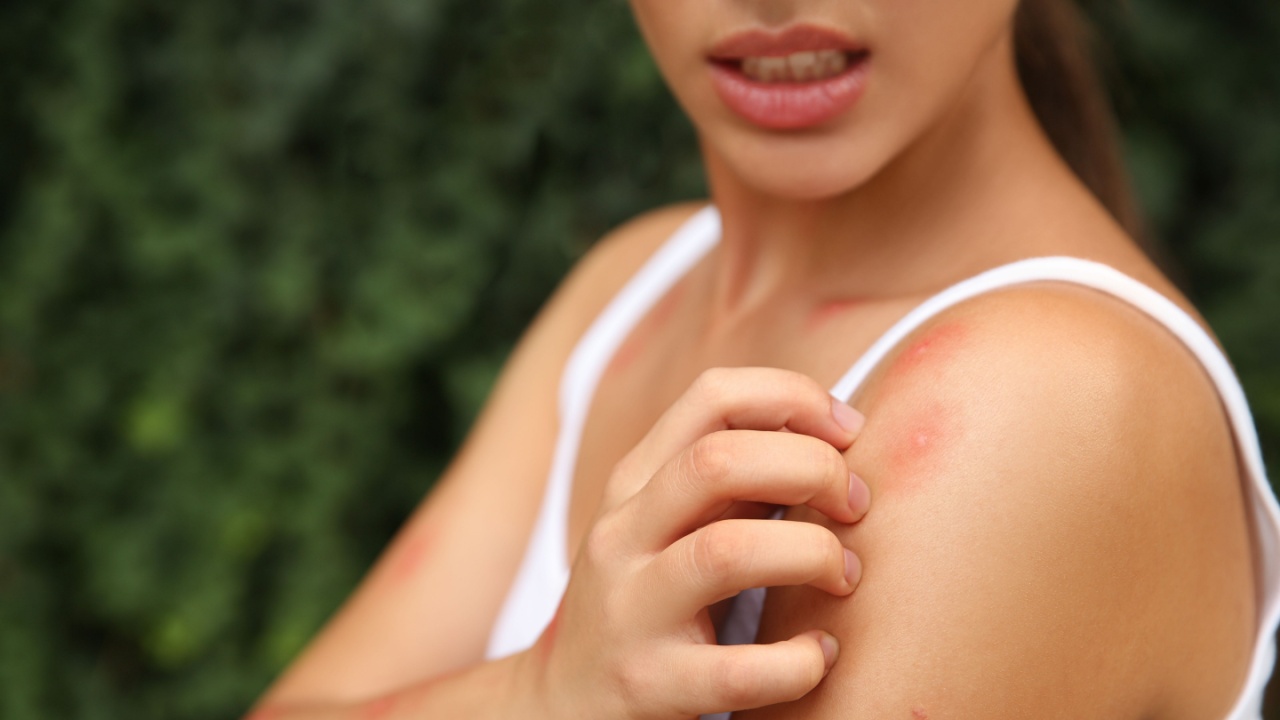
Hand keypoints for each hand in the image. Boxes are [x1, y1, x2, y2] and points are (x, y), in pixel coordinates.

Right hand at [515, 368, 870, 719]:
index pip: (713, 395)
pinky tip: (822, 653)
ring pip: (727, 551)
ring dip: (812, 552)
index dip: (794, 397)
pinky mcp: (646, 683)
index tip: (848, 432)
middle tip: (856, 504)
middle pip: (720, 460)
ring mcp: (628, 608)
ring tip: (844, 574)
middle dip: (813, 468)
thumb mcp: (669, 523)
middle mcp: (623, 534)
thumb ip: (733, 479)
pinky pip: (737, 668)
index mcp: (635, 481)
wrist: (564, 703)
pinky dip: (800, 659)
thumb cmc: (646, 599)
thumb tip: (833, 438)